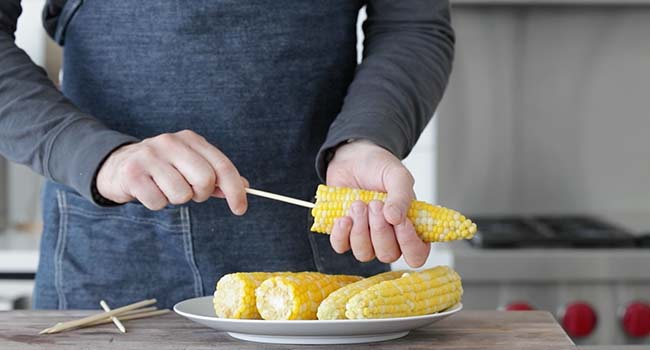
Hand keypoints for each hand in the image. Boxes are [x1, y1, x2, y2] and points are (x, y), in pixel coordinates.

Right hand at [96, 129, 247, 212]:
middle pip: (205, 180)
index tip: (240, 209)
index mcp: (190, 139)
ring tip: (164, 188)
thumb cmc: (163, 169)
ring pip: (181, 194)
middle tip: (189, 192)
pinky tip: (148, 191)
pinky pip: (158, 202)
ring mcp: (149, 156)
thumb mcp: (190, 166)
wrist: (118, 165)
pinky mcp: (132, 174)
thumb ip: (217, 176)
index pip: (222, 166)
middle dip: (201, 194)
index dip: (235, 190)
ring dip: (175, 199)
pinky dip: (156, 204)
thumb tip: (245, 188)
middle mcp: (170, 142)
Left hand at [326, 140, 429, 267]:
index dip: (409, 244)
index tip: (401, 222)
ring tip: (358, 204)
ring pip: (364, 254)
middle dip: (380, 230)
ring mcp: (366, 238)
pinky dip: (341, 234)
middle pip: (388, 255)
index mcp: (410, 226)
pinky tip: (343, 217)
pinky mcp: (344, 234)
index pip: (416, 254)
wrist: (353, 158)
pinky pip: (341, 247)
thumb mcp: (397, 175)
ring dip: (360, 230)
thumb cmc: (380, 167)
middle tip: (374, 203)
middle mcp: (389, 237)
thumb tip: (395, 219)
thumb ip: (402, 196)